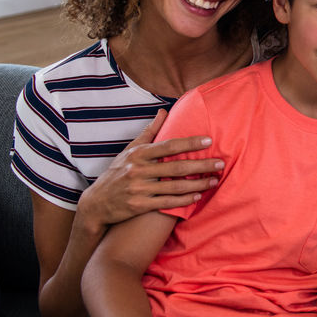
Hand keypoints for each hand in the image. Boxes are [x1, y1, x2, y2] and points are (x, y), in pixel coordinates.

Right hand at [76, 110, 220, 231]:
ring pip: (174, 186)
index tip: (209, 140)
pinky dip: (184, 200)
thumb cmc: (117, 173)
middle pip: (176, 167)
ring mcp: (138, 189)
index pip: (168, 146)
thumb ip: (149, 132)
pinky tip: (197, 196)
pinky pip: (167, 202)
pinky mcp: (139, 206)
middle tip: (220, 163)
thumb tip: (163, 110)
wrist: (96, 204)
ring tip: (214, 180)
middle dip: (201, 165)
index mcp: (138, 154)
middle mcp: (138, 170)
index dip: (189, 143)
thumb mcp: (129, 150)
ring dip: (197, 184)